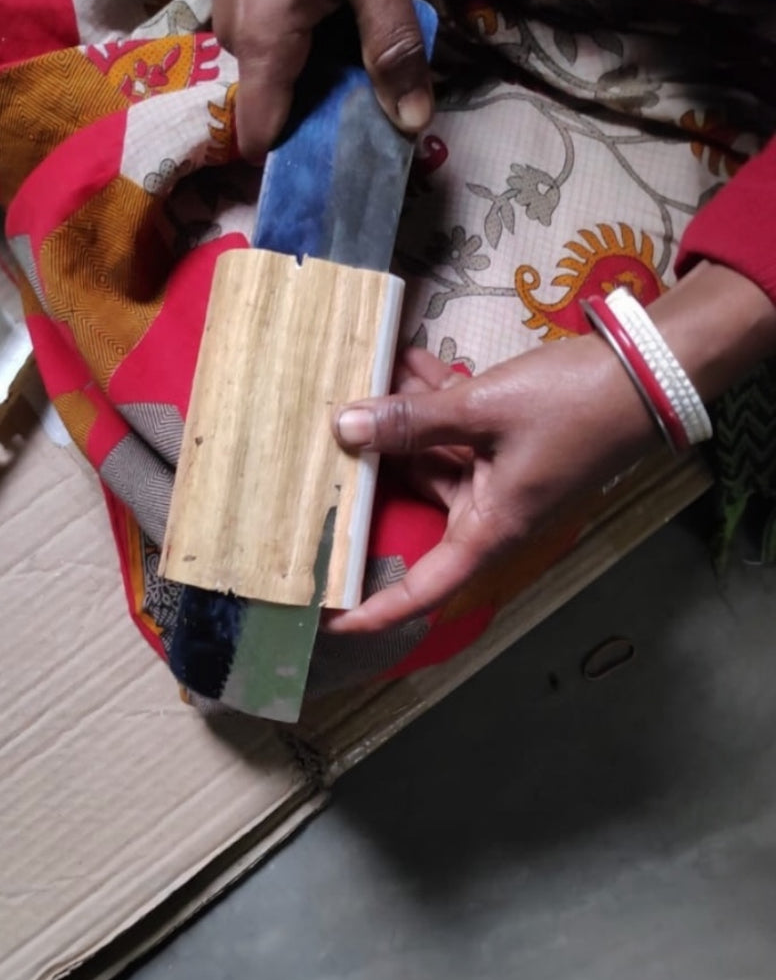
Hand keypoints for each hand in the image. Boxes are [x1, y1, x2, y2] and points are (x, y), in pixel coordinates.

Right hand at [215, 0, 431, 162]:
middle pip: (273, 110)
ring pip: (273, 78)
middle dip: (320, 118)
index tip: (343, 164)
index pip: (262, 138)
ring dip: (316, 80)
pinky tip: (338, 21)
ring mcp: (230, 15)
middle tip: (375, 105)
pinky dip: (304, 51)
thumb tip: (412, 125)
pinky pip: (270, 48)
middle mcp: (235, 40)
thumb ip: (392, 48)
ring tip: (363, 59)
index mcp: (264, 43)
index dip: (298, 160)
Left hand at [328, 339, 660, 633]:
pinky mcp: (508, 443)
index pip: (422, 589)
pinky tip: (412, 361)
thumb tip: (346, 427)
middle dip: (378, 459)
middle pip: (417, 497)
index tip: (330, 619)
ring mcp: (500, 476)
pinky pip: (458, 429)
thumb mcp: (482, 409)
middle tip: (332, 426)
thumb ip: (412, 420)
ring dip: (407, 414)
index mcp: (489, 529)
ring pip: (433, 453)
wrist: (649, 371)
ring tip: (374, 370)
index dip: (375, 610)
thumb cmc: (573, 405)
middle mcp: (490, 511)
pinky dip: (436, 401)